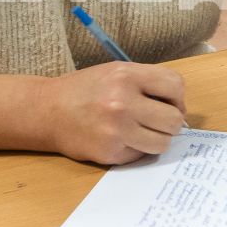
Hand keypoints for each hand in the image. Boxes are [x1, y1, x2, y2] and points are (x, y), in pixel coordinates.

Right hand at [43, 62, 185, 164]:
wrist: (47, 111)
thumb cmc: (85, 90)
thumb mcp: (116, 72)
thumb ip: (147, 83)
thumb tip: (179, 107)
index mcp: (126, 76)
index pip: (175, 86)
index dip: (177, 97)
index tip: (168, 103)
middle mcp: (122, 102)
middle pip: (174, 119)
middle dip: (170, 122)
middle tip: (156, 121)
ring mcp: (117, 130)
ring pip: (163, 142)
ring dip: (156, 139)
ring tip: (141, 132)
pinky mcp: (111, 152)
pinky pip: (142, 154)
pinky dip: (136, 149)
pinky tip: (120, 139)